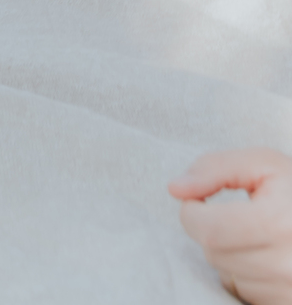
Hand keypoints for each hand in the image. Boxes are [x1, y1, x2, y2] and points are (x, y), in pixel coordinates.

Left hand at [170, 149, 291, 302]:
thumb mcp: (263, 164)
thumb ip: (215, 168)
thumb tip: (175, 188)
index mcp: (278, 224)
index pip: (208, 230)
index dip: (192, 210)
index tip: (199, 198)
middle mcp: (285, 266)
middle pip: (214, 253)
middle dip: (213, 230)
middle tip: (236, 214)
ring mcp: (287, 291)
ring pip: (228, 275)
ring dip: (231, 254)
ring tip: (258, 235)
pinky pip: (246, 293)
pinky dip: (247, 274)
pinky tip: (267, 256)